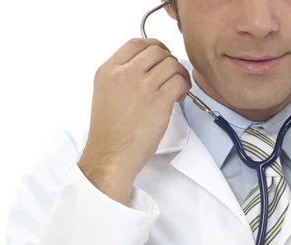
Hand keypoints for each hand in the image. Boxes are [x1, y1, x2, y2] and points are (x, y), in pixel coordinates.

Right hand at [79, 38, 190, 202]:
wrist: (111, 155)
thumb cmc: (110, 132)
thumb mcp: (105, 93)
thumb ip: (122, 76)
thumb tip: (148, 67)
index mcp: (108, 70)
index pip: (136, 43)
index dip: (154, 46)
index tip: (162, 56)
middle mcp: (124, 74)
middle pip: (156, 51)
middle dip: (169, 61)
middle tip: (171, 76)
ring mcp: (142, 86)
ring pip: (171, 64)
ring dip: (179, 74)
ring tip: (177, 89)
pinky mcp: (158, 102)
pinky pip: (179, 81)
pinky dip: (185, 86)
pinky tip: (180, 97)